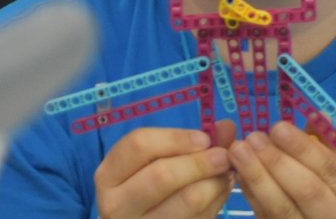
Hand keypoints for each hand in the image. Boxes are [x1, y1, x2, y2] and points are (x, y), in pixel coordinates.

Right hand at [93, 126, 233, 218]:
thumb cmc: (143, 189)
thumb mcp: (151, 164)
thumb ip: (186, 143)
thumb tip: (226, 126)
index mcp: (108, 175)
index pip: (138, 145)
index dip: (175, 138)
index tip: (203, 138)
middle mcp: (117, 204)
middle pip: (163, 175)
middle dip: (200, 162)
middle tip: (224, 156)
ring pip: (188, 201)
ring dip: (215, 183)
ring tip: (227, 174)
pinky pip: (200, 218)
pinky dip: (217, 202)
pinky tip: (219, 191)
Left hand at [231, 120, 335, 218]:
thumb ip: (330, 148)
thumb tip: (320, 116)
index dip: (306, 149)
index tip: (278, 127)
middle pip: (310, 192)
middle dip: (279, 162)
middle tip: (254, 137)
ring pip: (284, 210)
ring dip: (258, 177)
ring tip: (238, 150)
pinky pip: (267, 217)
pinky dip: (252, 194)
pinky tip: (239, 172)